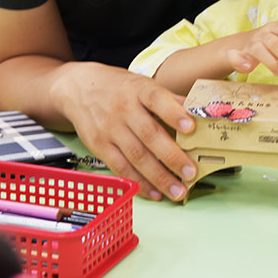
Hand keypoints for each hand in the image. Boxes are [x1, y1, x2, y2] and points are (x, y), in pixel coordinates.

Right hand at [58, 63, 196, 201]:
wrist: (77, 88)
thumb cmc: (118, 87)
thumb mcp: (143, 84)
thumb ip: (169, 99)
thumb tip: (199, 111)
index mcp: (138, 90)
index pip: (157, 100)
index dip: (174, 113)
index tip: (191, 126)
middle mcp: (123, 110)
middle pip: (148, 135)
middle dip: (172, 156)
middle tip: (191, 173)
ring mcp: (109, 130)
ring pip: (136, 157)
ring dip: (159, 177)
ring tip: (178, 191)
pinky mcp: (99, 147)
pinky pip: (121, 168)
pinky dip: (139, 183)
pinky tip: (156, 193)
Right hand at [223, 22, 277, 75]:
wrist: (238, 47)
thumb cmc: (266, 46)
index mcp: (274, 29)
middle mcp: (261, 34)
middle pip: (274, 41)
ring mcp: (248, 44)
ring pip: (258, 49)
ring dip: (270, 61)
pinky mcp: (236, 55)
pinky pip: (235, 56)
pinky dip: (241, 61)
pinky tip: (248, 68)